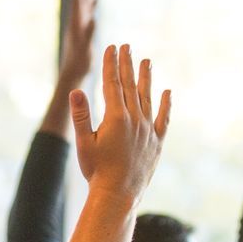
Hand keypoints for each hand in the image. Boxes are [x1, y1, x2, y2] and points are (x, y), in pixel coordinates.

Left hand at [57, 0, 97, 91]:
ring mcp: (79, 25)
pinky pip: (87, 12)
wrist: (72, 73)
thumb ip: (88, 33)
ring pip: (83, 3)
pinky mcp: (82, 30)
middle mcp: (76, 22)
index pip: (78, 1)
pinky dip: (91, 3)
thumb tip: (93, 18)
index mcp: (76, 23)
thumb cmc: (79, 63)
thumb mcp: (84, 48)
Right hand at [70, 44, 169, 203]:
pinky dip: (165, 104)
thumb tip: (75, 91)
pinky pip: (164, 118)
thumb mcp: (84, 143)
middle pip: (130, 86)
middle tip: (127, 46)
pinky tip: (167, 92)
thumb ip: (81, 115)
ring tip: (146, 61)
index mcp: (116, 118)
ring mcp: (148, 130)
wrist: (118, 195)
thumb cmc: (96, 170)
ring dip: (146, 78)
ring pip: (147, 97)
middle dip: (127, 64)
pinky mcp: (157, 142)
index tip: (112, 48)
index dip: (111, 64)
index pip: (112, 84)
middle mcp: (135, 120)